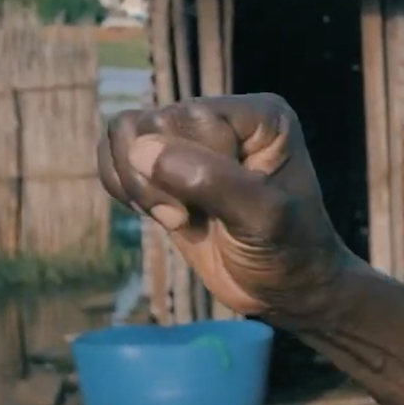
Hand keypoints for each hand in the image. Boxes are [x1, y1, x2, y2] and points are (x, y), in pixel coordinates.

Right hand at [96, 94, 353, 318]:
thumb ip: (210, 180)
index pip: (189, 117)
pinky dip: (123, 186)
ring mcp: (193, 140)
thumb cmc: (288, 250)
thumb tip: (142, 148)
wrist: (284, 288)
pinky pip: (115, 155)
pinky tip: (158, 213)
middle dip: (156, 180)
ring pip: (125, 135)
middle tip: (187, 217)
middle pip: (149, 124)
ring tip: (177, 216)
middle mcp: (225, 117)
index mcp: (260, 116)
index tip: (217, 207)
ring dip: (137, 184)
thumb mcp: (263, 218)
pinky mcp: (166, 166)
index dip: (188, 165)